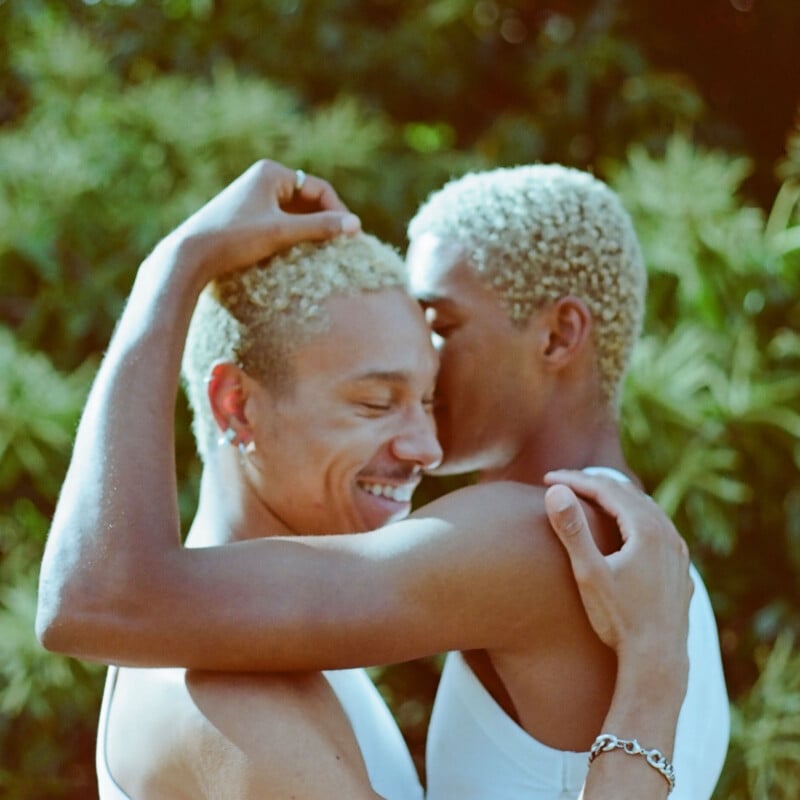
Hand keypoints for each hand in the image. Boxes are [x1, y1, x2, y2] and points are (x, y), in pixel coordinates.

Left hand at [156, 160, 360, 284]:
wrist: (190, 255)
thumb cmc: (234, 239)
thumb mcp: (281, 233)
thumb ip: (320, 228)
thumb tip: (356, 225)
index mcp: (271, 172)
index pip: (318, 188)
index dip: (338, 211)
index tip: (351, 236)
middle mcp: (262, 179)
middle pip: (307, 199)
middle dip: (324, 221)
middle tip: (341, 245)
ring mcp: (252, 198)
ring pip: (294, 212)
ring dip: (310, 229)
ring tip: (324, 252)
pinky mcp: (245, 216)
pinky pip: (279, 222)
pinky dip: (293, 235)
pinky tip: (300, 254)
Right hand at [543, 470, 691, 663]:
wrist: (658, 661)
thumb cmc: (619, 619)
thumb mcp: (589, 573)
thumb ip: (572, 530)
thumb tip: (554, 491)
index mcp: (647, 528)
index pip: (606, 489)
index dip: (574, 480)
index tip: (546, 478)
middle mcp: (668, 534)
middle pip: (626, 494)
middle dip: (591, 484)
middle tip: (561, 483)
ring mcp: (678, 551)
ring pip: (644, 509)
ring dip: (614, 498)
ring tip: (587, 497)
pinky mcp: (680, 568)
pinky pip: (656, 528)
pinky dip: (633, 518)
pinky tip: (624, 528)